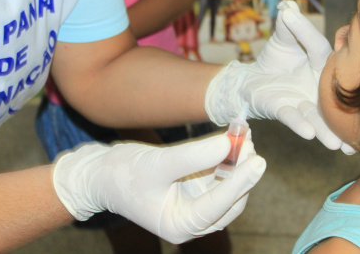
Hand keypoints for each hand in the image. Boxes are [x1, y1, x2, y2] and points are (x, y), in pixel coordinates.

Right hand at [52, 133, 265, 243]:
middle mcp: (191, 221)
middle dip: (241, 170)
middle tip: (250, 141)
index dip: (239, 182)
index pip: (217, 205)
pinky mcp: (195, 190)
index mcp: (179, 225)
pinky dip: (226, 158)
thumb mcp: (157, 163)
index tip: (258, 161)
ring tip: (244, 134)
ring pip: (226, 186)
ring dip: (237, 162)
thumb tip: (227, 145)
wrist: (101, 174)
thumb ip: (192, 156)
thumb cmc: (122, 173)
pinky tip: (233, 138)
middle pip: (228, 199)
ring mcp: (195, 205)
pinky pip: (218, 175)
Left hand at [206, 0, 354, 153]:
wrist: (253, 79)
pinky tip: (309, 134)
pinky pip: (294, 118)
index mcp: (322, 63)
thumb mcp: (281, 38)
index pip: (323, 49)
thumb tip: (287, 6)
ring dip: (328, 130)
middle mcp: (318, 85)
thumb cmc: (275, 59)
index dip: (316, 39)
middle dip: (348, 106)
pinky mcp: (284, 109)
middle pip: (335, 94)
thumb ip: (287, 25)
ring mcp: (304, 100)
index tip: (318, 27)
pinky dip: (301, 125)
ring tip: (338, 143)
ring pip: (320, 116)